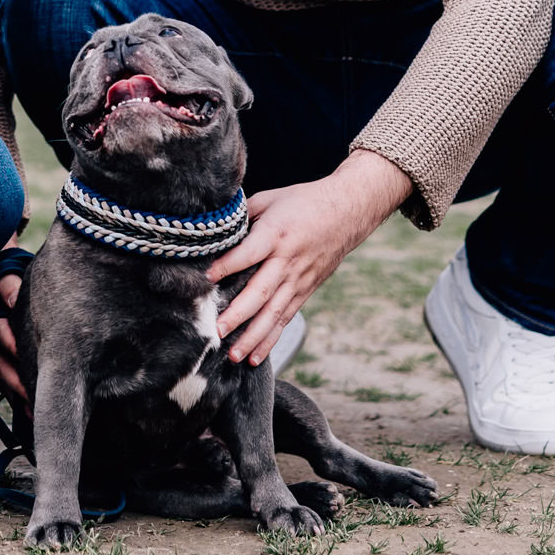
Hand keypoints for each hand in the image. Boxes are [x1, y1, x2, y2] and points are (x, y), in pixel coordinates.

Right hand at [0, 253, 29, 410]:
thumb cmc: (6, 281)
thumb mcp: (5, 278)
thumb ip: (10, 286)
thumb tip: (15, 300)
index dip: (10, 344)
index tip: (24, 357)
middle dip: (14, 380)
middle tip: (34, 397)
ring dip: (15, 395)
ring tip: (34, 412)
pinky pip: (0, 385)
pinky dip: (13, 398)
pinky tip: (28, 412)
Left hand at [205, 150, 411, 364]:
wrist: (347, 212)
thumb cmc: (303, 201)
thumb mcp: (269, 199)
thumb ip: (243, 216)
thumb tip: (215, 230)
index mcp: (275, 233)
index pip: (248, 253)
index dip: (228, 265)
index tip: (207, 277)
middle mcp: (287, 260)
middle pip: (261, 292)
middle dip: (238, 314)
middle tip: (217, 331)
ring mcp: (299, 279)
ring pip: (274, 313)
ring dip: (253, 336)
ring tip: (234, 355)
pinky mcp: (306, 290)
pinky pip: (286, 318)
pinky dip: (271, 338)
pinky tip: (255, 355)